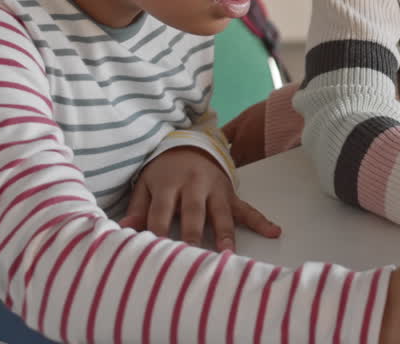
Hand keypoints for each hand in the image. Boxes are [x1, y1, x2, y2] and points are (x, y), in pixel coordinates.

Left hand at [118, 147, 279, 250]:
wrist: (190, 145)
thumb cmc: (164, 171)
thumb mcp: (146, 183)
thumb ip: (138, 207)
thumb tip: (124, 230)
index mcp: (169, 184)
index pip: (161, 211)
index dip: (158, 230)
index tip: (157, 252)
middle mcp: (194, 185)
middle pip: (193, 212)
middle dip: (193, 234)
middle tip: (193, 255)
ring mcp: (215, 189)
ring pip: (220, 213)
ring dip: (224, 233)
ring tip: (227, 252)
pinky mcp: (230, 193)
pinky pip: (246, 209)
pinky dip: (261, 221)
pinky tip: (274, 232)